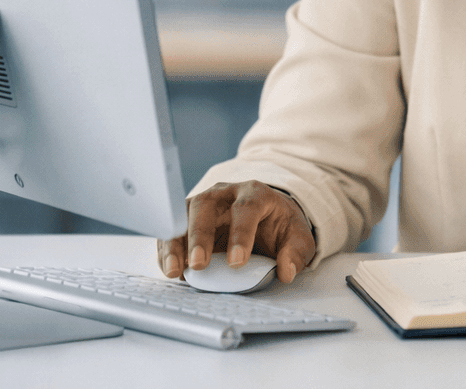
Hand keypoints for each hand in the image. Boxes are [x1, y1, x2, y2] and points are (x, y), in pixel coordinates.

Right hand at [157, 180, 315, 284]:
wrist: (267, 217)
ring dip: (175, 243)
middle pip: (206, 206)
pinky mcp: (187, 219)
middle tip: (199, 264)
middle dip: (200, 235)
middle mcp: (224, 194)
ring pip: (182, 215)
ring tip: (174, 270)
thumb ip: (295, 253)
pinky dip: (167, 250)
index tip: (237, 262)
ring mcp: (203, 204)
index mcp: (255, 194)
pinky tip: (169, 269)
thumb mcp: (297, 237)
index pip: (245, 208)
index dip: (240, 234)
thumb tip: (286, 271)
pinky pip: (172, 231)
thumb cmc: (279, 225)